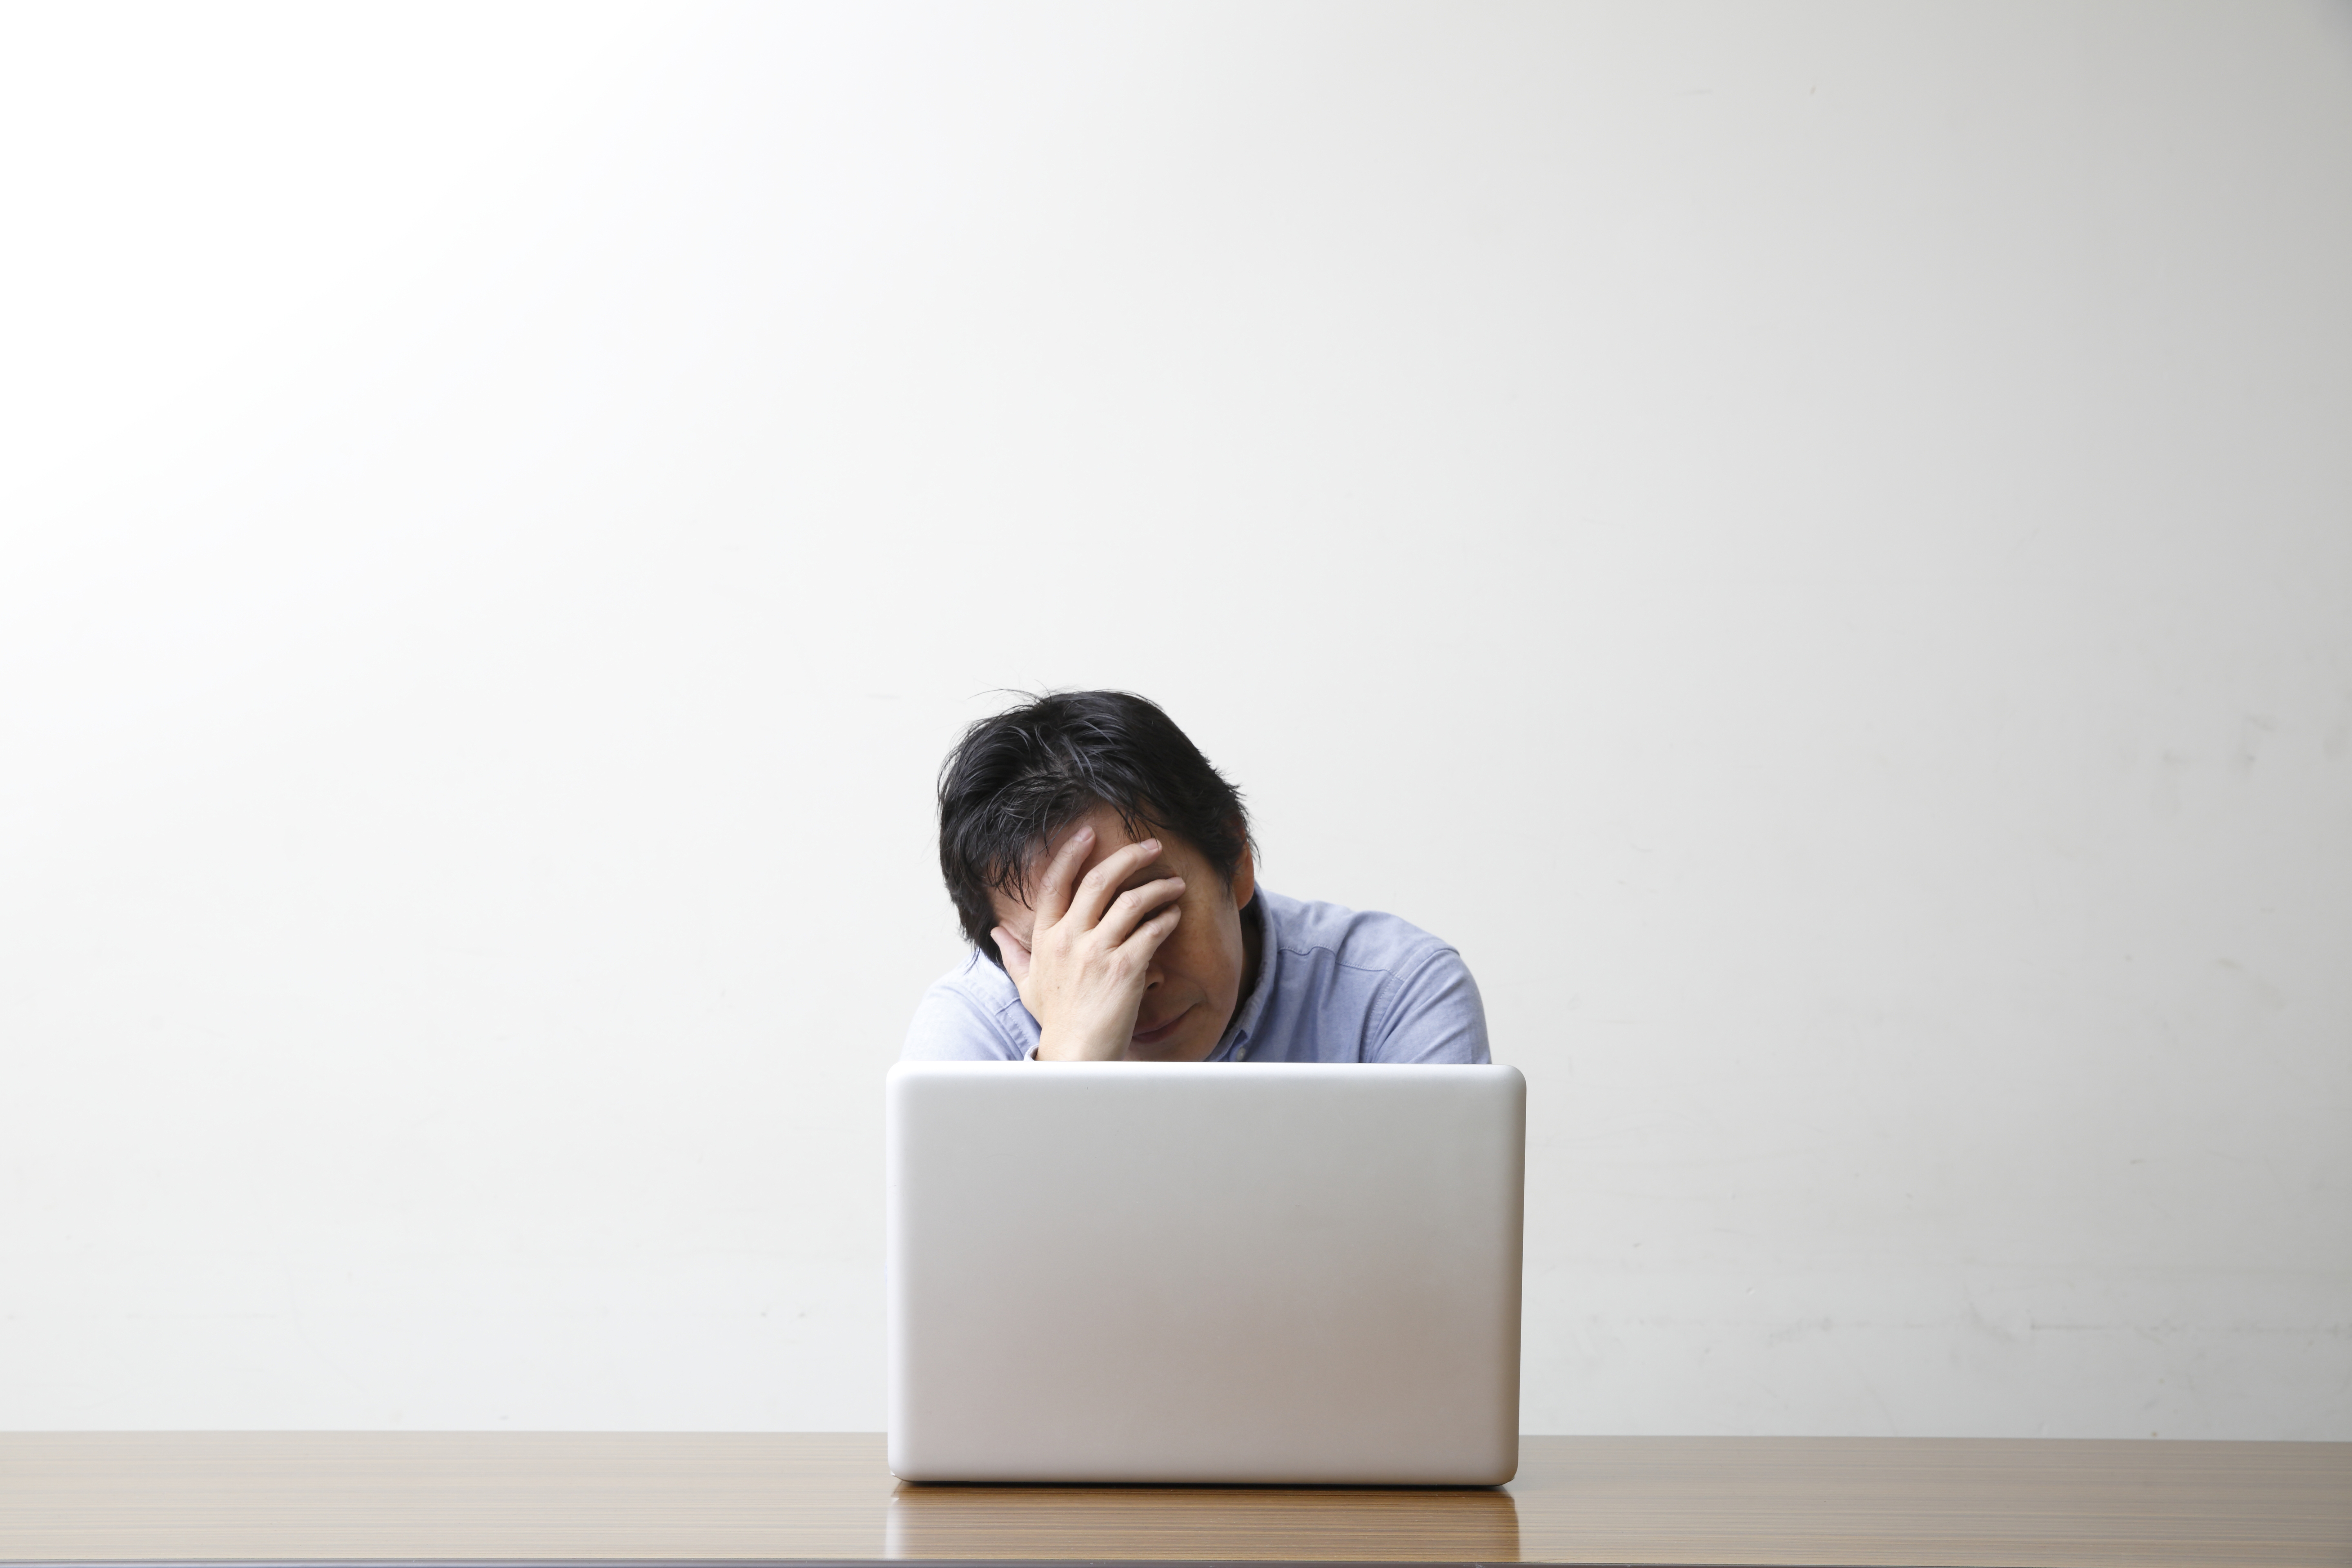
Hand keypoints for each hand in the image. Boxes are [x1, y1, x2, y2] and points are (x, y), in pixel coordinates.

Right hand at [992, 825, 1185, 1060]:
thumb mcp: (1027, 985)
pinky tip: (1174, 914)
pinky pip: (1152, 929)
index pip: (1056, 883)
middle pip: (1099, 880)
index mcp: (1045, 938)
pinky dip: (1167, 917)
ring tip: (1174, 884)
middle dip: (1129, 857)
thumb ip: (1013, 954)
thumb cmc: (1056, 1020)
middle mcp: (1069, 939)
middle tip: (1152, 847)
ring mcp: (1097, 952)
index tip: (1090, 833)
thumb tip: (995, 930)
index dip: (1072, 853)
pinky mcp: (1125, 968)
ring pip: (1132, 900)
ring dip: (1158, 887)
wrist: (1078, 1055)